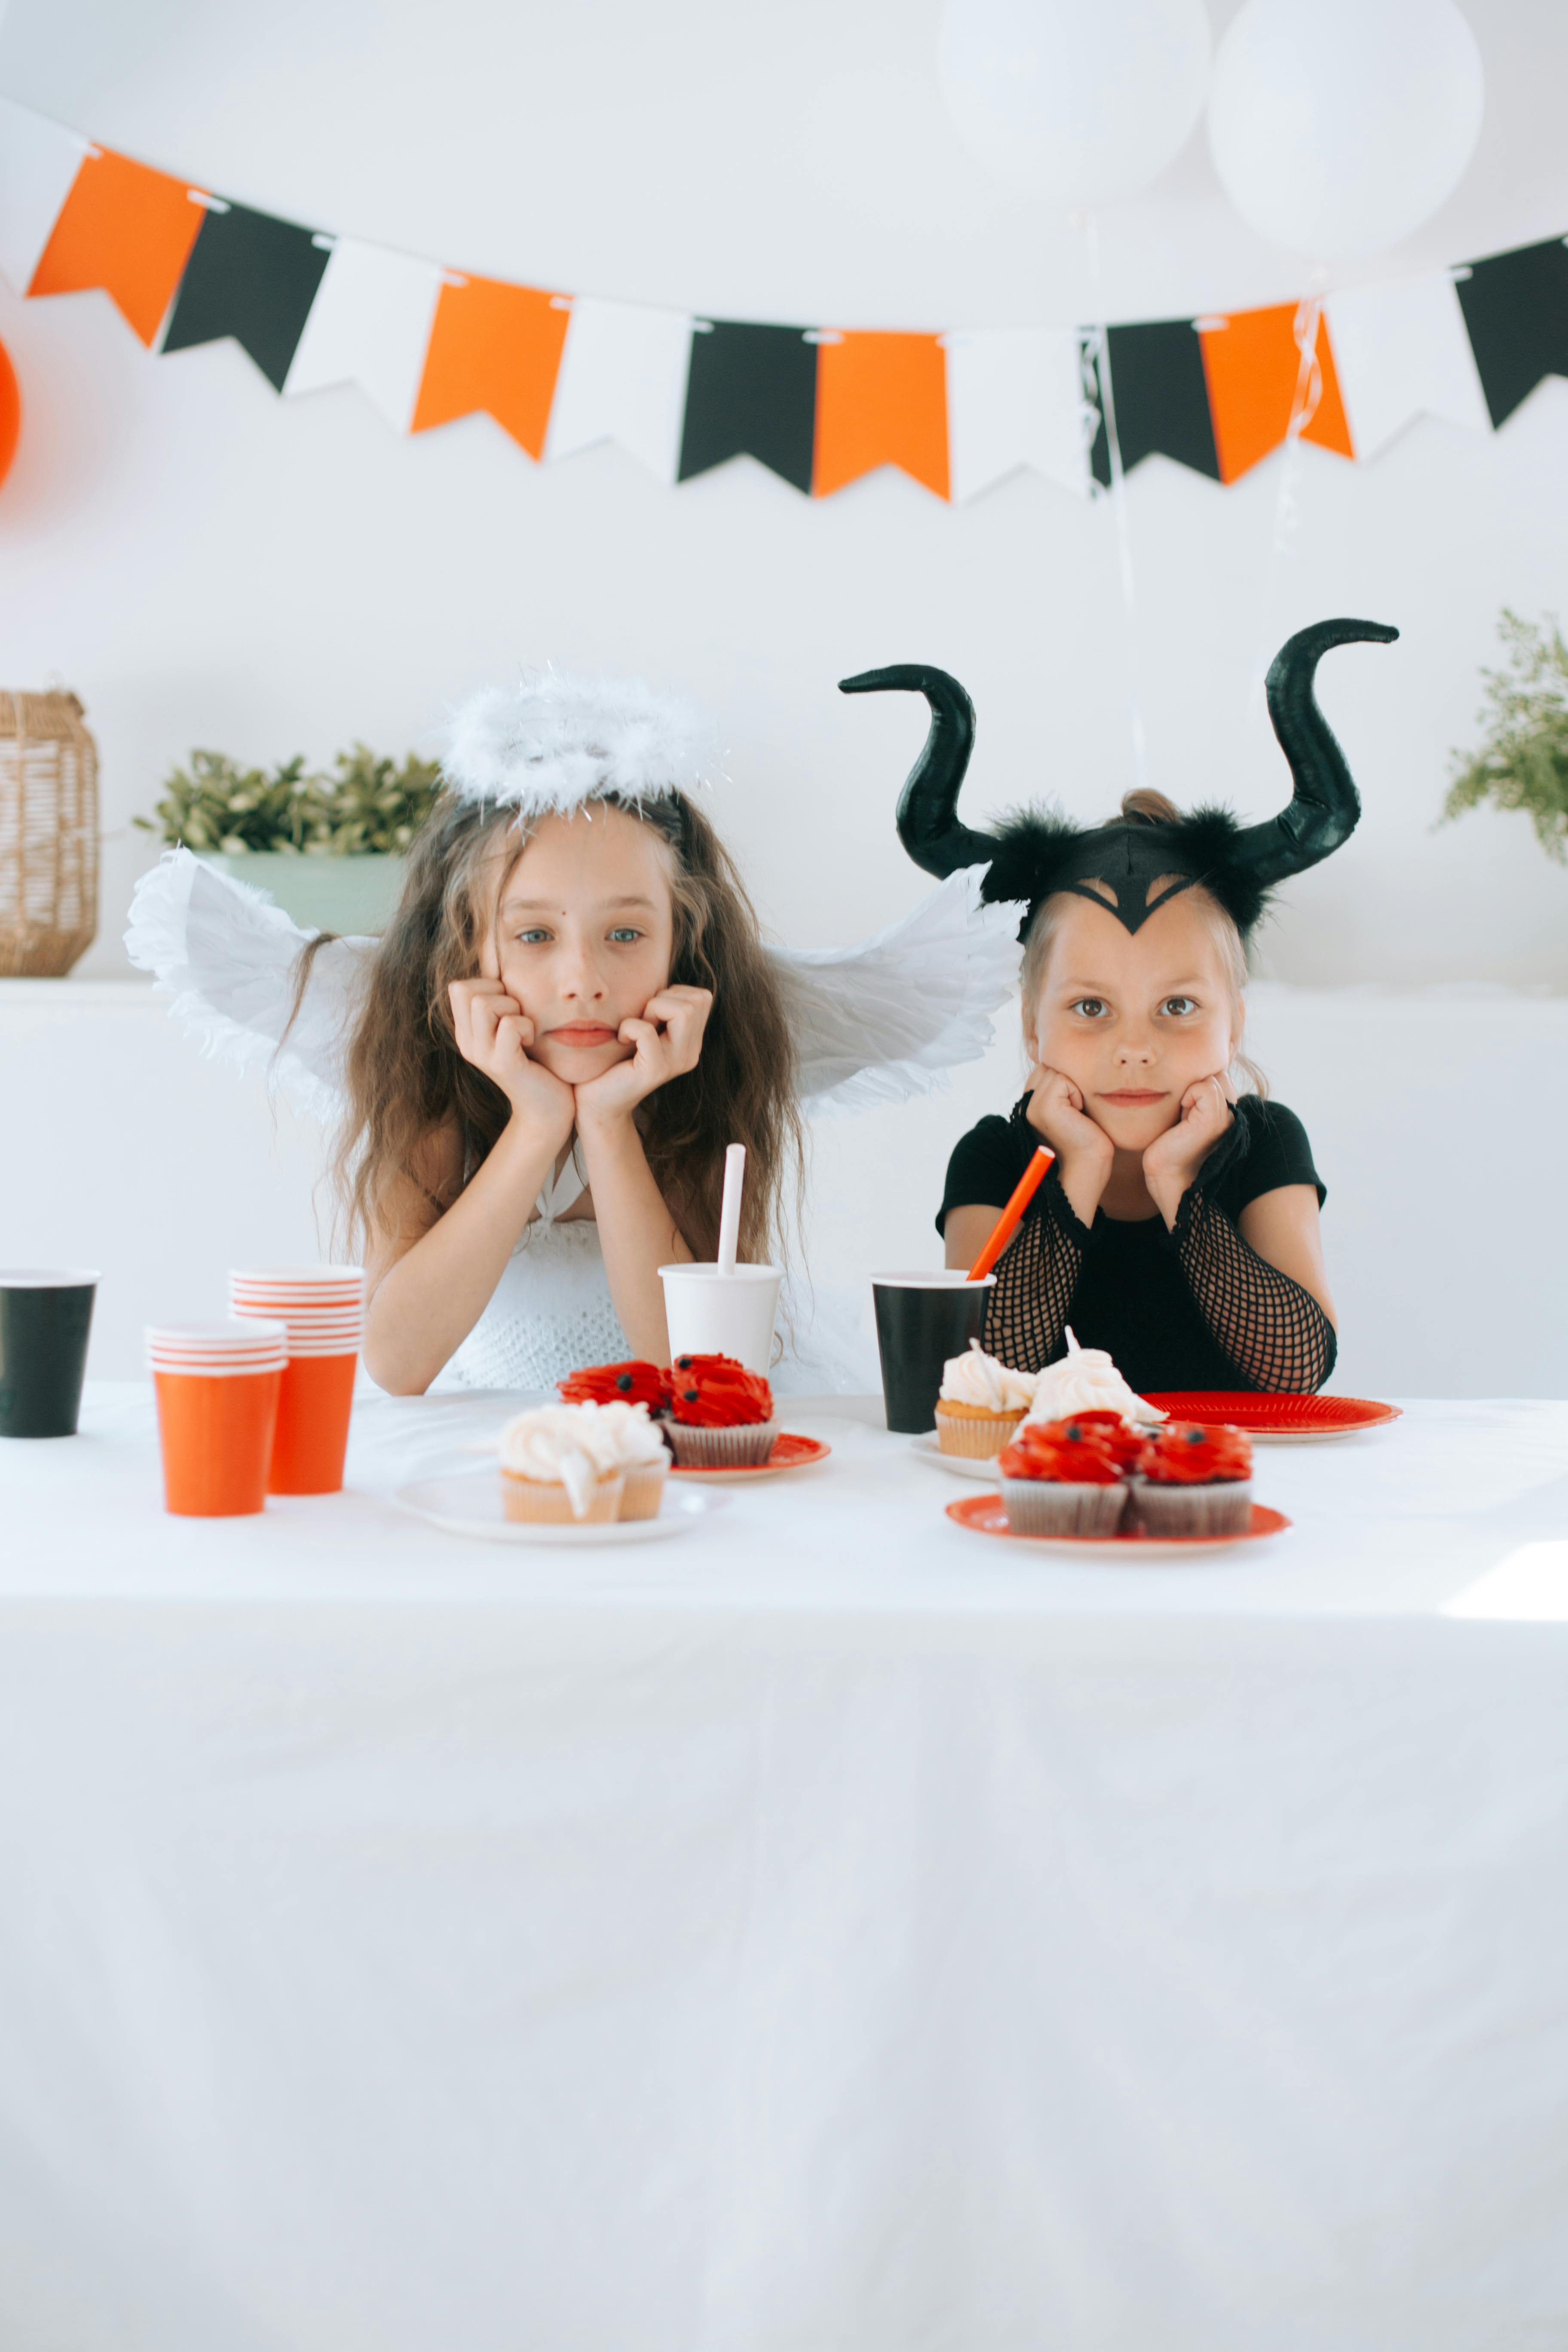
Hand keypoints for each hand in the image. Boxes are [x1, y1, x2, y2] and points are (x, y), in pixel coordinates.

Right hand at [448, 978, 574, 1141]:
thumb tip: (498, 965)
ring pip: (483, 1003)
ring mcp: (482, 1055)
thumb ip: (501, 1004)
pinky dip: (527, 1026)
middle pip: (465, 989)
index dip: (488, 985)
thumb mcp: (513, 1029)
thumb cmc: (538, 1063)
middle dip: (499, 994)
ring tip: (525, 1030)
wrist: (549, 1110)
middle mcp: (467, 1043)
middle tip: (519, 1018)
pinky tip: (532, 1042)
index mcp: (467, 1032)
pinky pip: (510, 1024)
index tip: (510, 1008)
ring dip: (514, 1009)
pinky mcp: (503, 1065)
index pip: (459, 986)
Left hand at [573, 985, 712, 1130]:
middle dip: (664, 999)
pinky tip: (621, 1039)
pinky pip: (648, 1031)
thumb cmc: (613, 1059)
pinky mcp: (656, 1070)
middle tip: (642, 1019)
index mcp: (691, 1041)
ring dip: (651, 1009)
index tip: (649, 1013)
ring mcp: (676, 1063)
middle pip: (697, 1000)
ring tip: (634, 1028)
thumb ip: (659, 1009)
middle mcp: (690, 1053)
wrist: (596, 1101)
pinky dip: (629, 1026)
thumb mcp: (643, 1027)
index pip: (702, 996)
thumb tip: (661, 982)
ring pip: (683, 1010)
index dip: (673, 994)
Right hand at [1024, 1064, 1112, 1224]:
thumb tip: (1069, 1061)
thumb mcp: (1071, 1107)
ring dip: (1075, 1086)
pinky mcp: (1044, 1108)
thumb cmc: (1087, 1139)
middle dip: (1070, 1080)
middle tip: (1078, 1111)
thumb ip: (1062, 1087)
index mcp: (1029, 1103)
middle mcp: (1025, 1104)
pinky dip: (1077, 1093)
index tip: (1076, 1108)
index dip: (1067, 1081)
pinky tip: (1079, 1115)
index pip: (1046, 1067)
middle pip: (1050, 1065)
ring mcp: (1031, 1106)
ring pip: (1056, 1069)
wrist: (1089, 1166)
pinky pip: (1062, 1079)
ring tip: (1078, 1113)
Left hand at [1141, 1072, 1234, 1217]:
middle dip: (1192, 1082)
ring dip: (1188, 1089)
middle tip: (1181, 1111)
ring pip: (1211, 1075)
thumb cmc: (1169, 1142)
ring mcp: (1228, 1116)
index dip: (1194, 1080)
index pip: (1217, 1069)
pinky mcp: (1215, 1121)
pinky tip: (1181, 1116)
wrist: (1164, 1173)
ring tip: (1181, 1115)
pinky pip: (1206, 1087)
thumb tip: (1192, 1064)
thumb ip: (1196, 1089)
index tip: (1183, 1106)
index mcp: (1228, 1106)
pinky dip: (1188, 1095)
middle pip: (1215, 1069)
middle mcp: (1233, 1110)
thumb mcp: (1185, 1109)